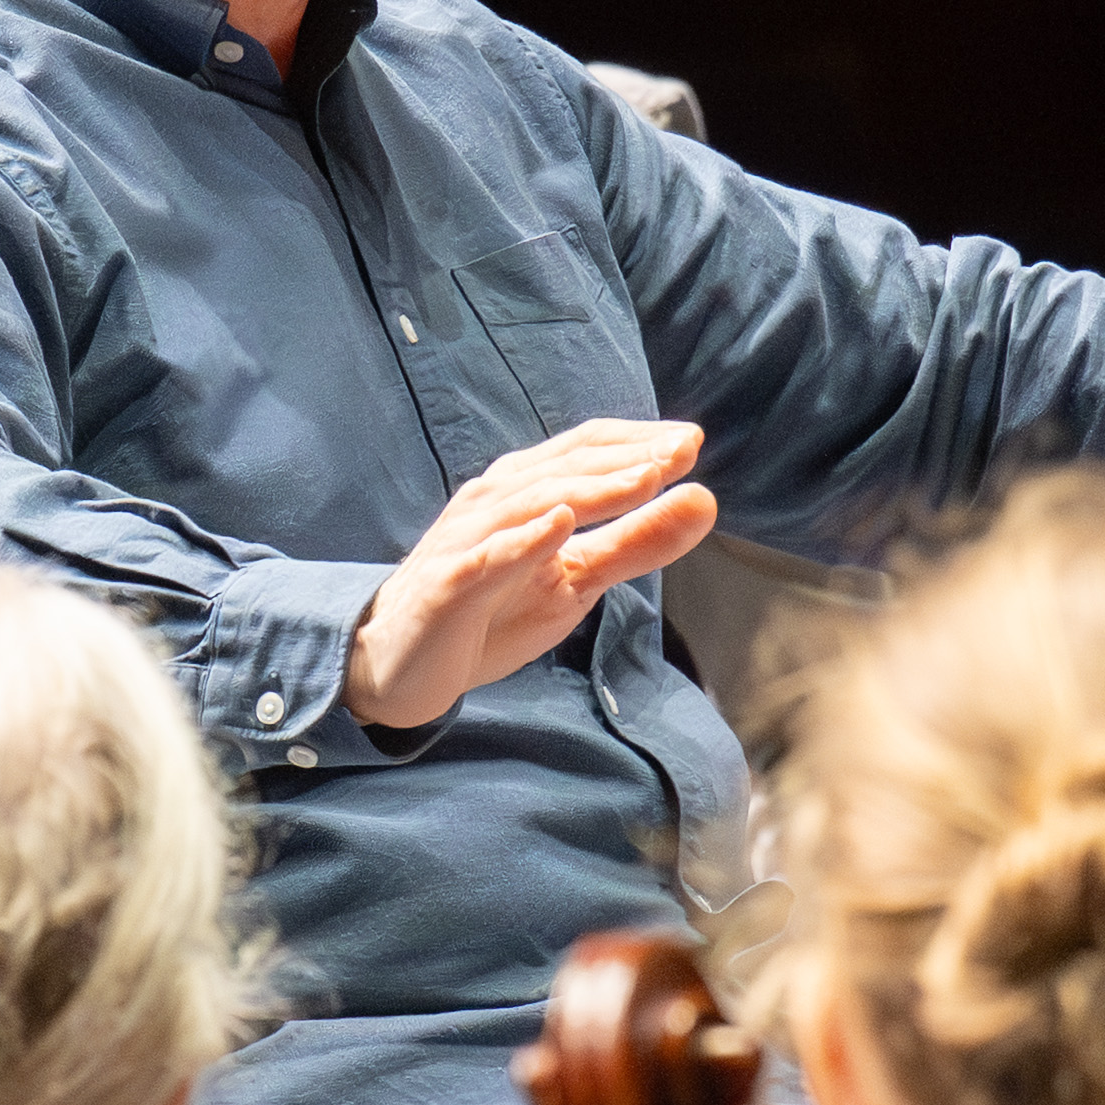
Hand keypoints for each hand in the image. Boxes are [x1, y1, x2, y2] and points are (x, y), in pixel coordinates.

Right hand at [354, 416, 722, 728]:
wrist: (398, 663)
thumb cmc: (490, 610)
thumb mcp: (577, 578)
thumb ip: (637, 541)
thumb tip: (706, 499)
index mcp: (525, 491)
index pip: (585, 449)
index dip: (636, 441)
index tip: (692, 443)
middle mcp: (494, 502)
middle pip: (564, 467)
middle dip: (626, 457)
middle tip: (683, 451)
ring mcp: (467, 541)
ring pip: (532, 502)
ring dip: (590, 488)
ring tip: (644, 479)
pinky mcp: (446, 586)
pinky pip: (485, 558)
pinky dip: (522, 540)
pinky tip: (558, 525)